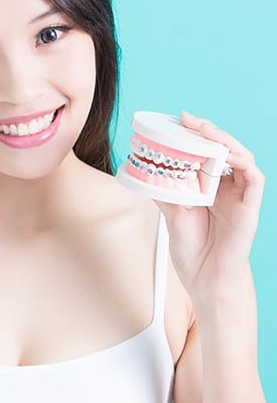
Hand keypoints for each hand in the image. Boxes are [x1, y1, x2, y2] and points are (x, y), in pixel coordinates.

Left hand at [153, 111, 264, 305]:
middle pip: (225, 151)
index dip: (196, 137)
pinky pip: (255, 178)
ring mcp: (240, 199)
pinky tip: (225, 154)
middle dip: (208, 131)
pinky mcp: (250, 209)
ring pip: (242, 158)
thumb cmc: (192, 253)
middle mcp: (227, 190)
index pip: (208, 154)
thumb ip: (165, 193)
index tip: (177, 122)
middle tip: (188, 119)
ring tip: (204, 130)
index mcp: (211, 190)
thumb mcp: (172, 215)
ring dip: (225, 141)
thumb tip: (146, 174)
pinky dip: (242, 162)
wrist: (204, 283)